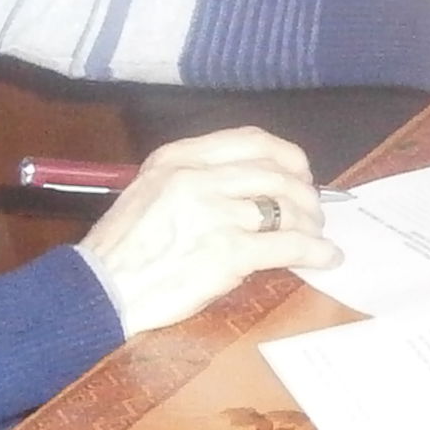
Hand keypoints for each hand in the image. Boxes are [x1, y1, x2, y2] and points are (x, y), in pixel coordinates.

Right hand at [78, 127, 336, 334]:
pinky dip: (315, 252)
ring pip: (287, 209)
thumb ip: (195, 178)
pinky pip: (289, 246)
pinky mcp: (229, 253)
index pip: (251, 140)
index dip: (287, 155)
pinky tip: (327, 257)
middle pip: (277, 175)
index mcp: (179, 158)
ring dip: (312, 224)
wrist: (102, 288)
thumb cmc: (123, 247)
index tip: (301, 172)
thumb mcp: (150, 190)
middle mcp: (198, 178)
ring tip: (317, 236)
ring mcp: (215, 214)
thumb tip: (251, 185)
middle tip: (314, 212)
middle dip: (306, 195)